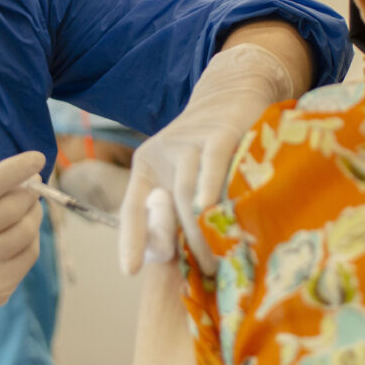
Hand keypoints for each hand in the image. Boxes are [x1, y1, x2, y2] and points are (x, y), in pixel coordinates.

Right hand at [0, 110, 43, 359]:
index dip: (14, 170)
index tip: (37, 158)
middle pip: (11, 209)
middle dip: (28, 193)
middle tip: (30, 187)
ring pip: (24, 233)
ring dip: (33, 217)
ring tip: (24, 212)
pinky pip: (28, 258)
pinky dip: (31, 243)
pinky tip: (18, 238)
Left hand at [119, 44, 292, 275]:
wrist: (233, 92)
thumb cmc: (209, 148)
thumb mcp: (185, 177)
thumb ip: (179, 213)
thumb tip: (181, 262)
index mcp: (147, 166)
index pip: (131, 207)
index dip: (130, 238)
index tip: (130, 269)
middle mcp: (163, 152)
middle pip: (165, 204)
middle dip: (183, 243)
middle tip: (205, 272)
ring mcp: (191, 141)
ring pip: (188, 189)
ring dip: (201, 229)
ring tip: (218, 258)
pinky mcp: (222, 132)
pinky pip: (212, 162)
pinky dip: (209, 186)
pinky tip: (212, 209)